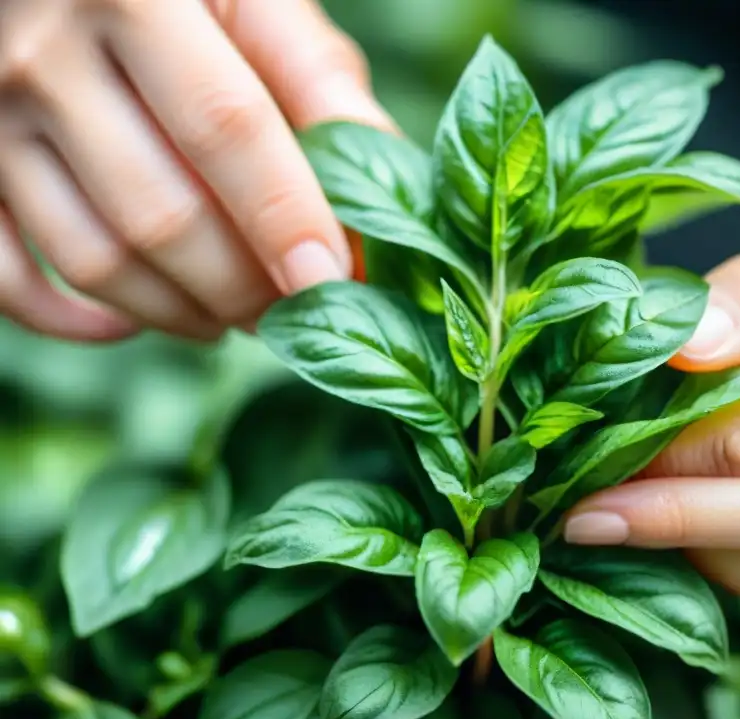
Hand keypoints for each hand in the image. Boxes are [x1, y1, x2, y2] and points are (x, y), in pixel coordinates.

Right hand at [0, 0, 391, 339]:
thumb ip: (318, 82)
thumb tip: (382, 194)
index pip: (226, 128)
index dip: (286, 217)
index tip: (335, 283)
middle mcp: (45, 55)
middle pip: (162, 214)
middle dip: (247, 286)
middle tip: (300, 308)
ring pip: (96, 260)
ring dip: (183, 314)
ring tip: (240, 317)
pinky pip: (9, 281)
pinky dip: (76, 322)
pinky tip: (136, 323)